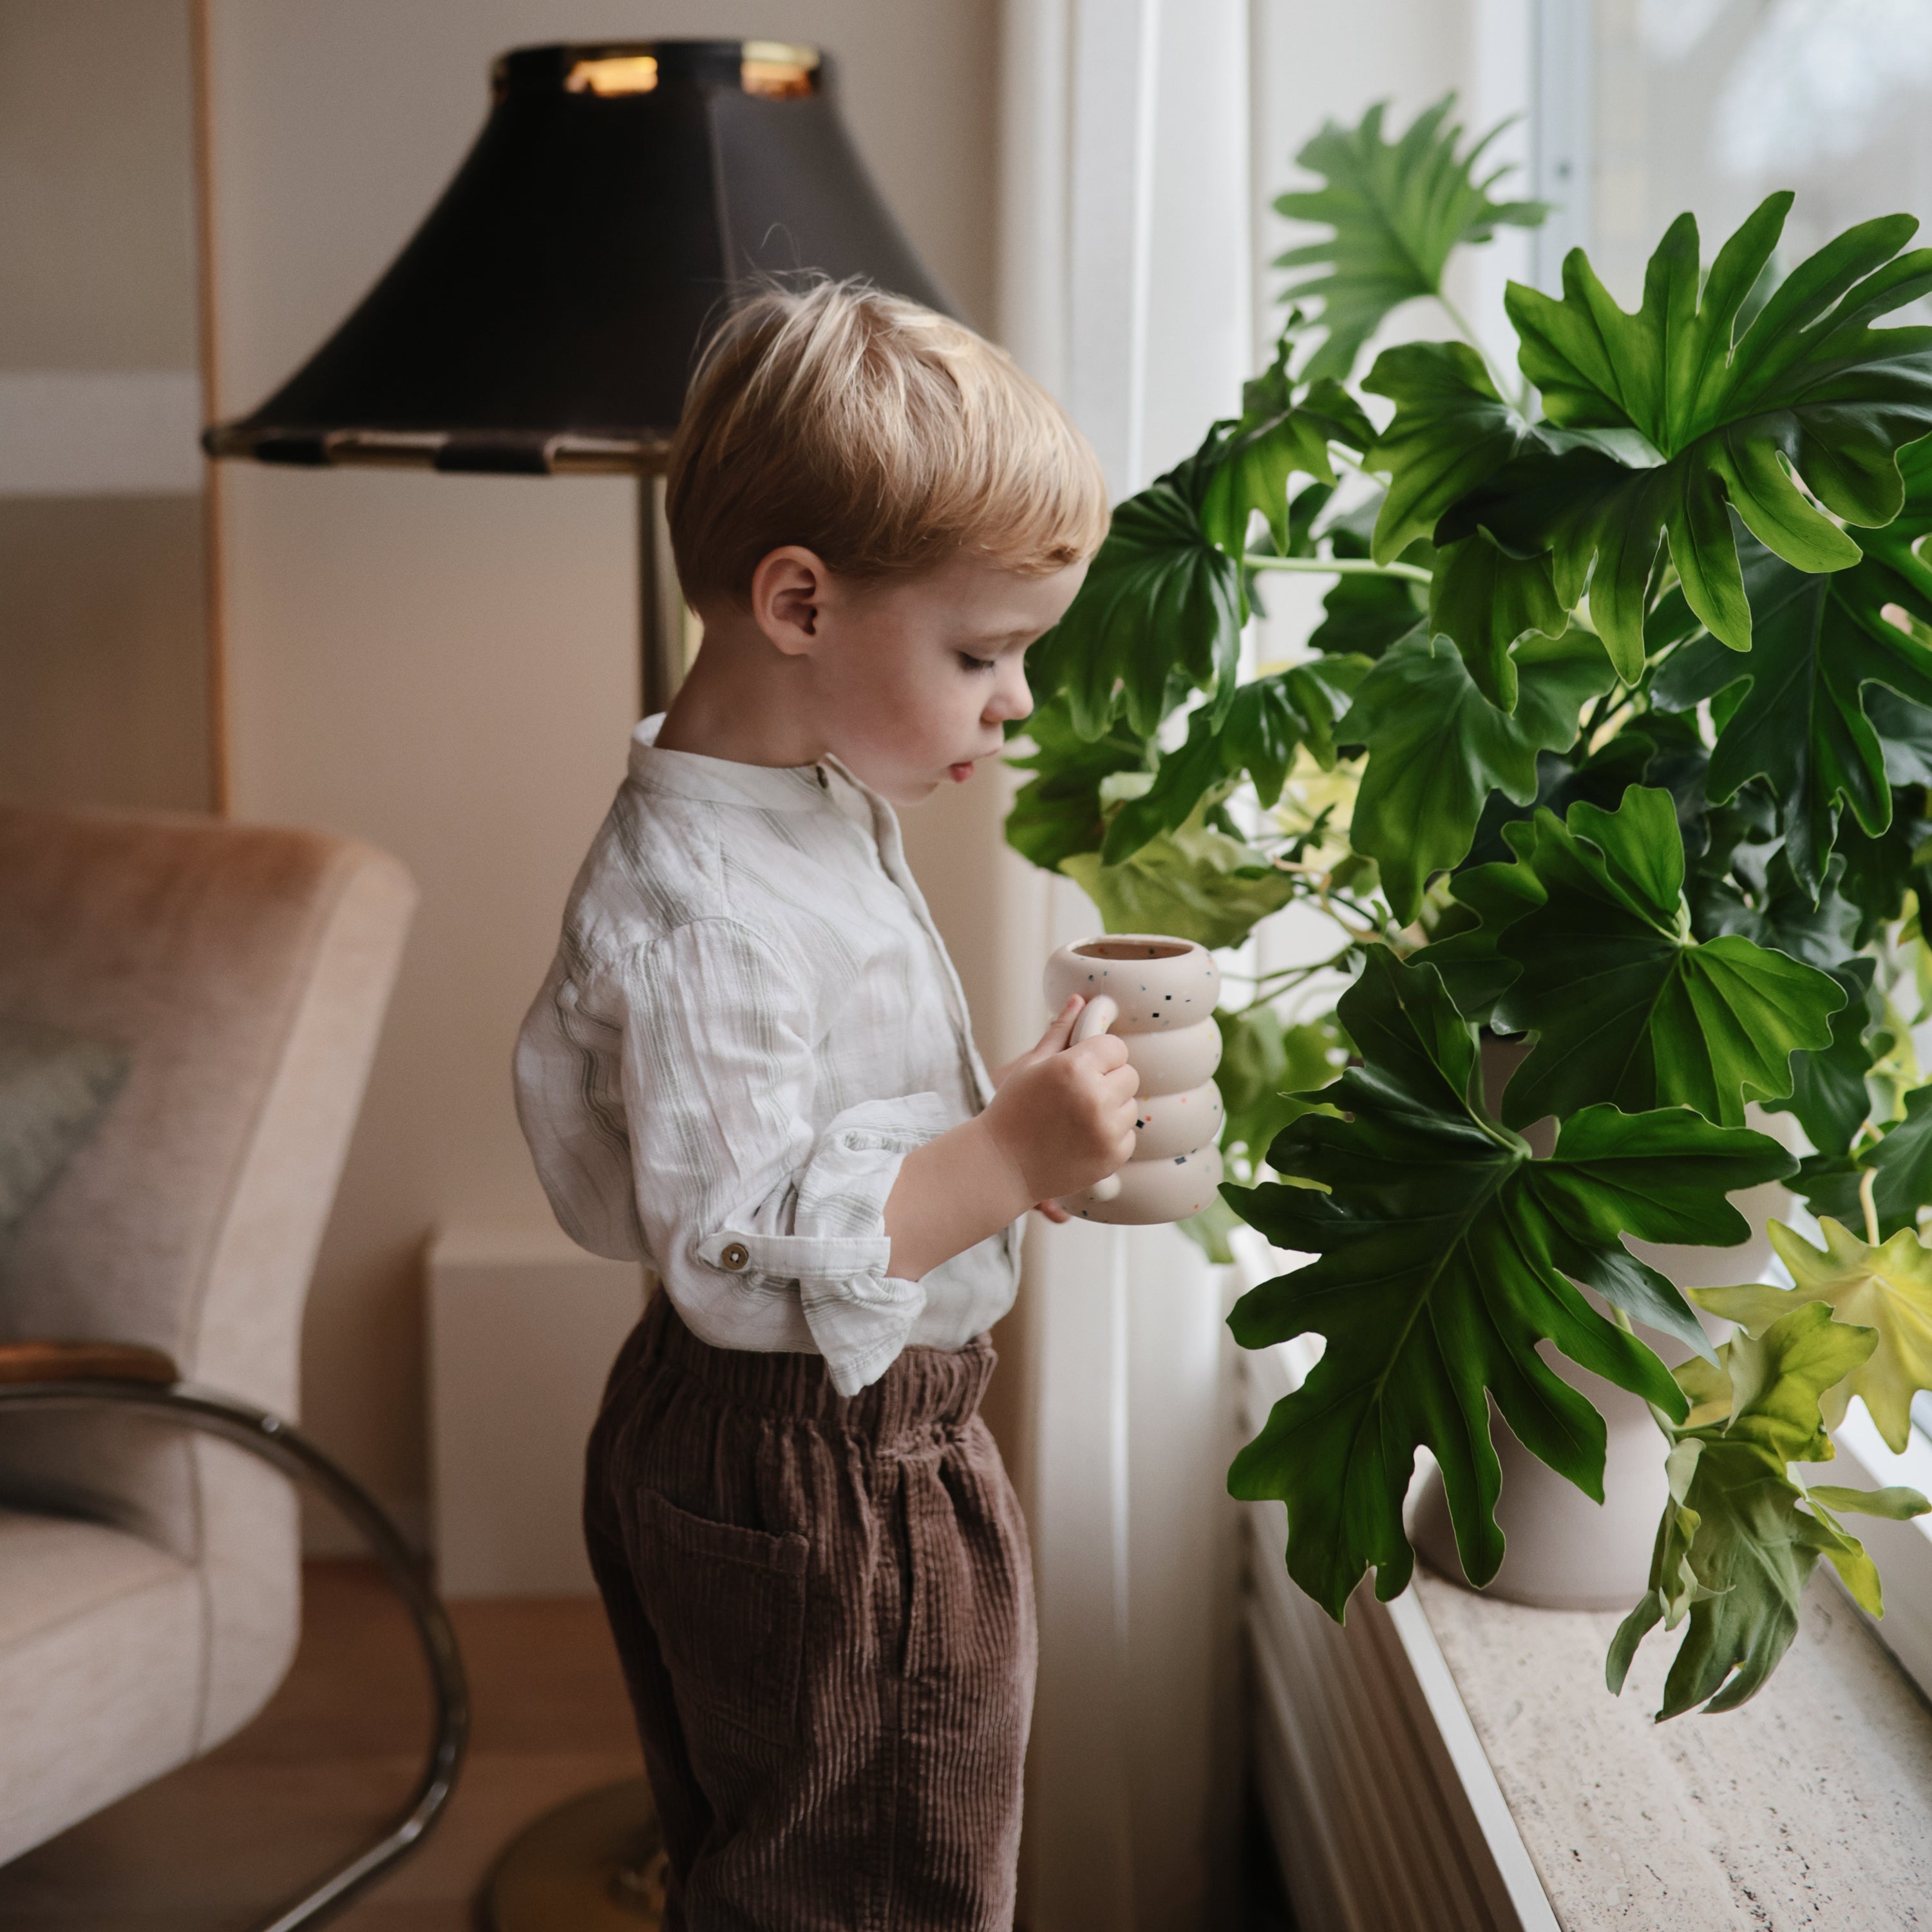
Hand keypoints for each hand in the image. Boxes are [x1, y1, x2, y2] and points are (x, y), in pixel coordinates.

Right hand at [981, 997, 1139, 1206]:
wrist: (1002, 1166)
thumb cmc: (1012, 1111)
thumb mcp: (1031, 1065)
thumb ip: (1061, 1031)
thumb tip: (1079, 1000)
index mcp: (1075, 1068)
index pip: (1116, 1047)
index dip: (1100, 1056)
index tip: (1082, 1068)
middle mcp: (1096, 1098)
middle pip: (1129, 1075)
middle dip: (1108, 1081)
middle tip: (1077, 1095)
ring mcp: (1106, 1130)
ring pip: (1131, 1106)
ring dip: (1111, 1109)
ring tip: (1077, 1119)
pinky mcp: (1113, 1156)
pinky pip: (1129, 1135)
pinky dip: (1111, 1136)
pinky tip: (1081, 1139)